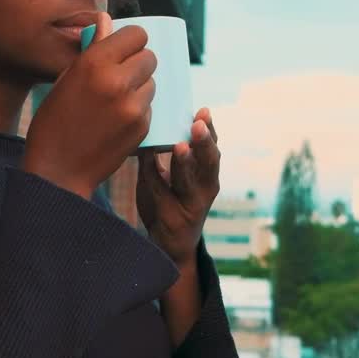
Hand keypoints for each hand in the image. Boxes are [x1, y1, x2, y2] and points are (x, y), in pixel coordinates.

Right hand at [23, 12, 156, 198]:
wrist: (58, 170)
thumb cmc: (54, 121)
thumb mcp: (65, 79)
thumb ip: (92, 49)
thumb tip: (107, 19)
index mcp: (95, 63)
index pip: (136, 34)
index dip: (130, 40)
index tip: (123, 48)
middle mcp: (118, 81)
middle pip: (149, 56)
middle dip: (138, 62)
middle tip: (121, 74)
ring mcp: (133, 106)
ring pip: (152, 82)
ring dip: (139, 86)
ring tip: (115, 100)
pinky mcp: (142, 127)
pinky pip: (148, 106)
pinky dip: (138, 109)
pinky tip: (116, 120)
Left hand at [136, 108, 220, 267]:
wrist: (170, 246)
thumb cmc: (171, 202)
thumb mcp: (175, 177)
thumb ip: (168, 156)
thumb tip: (152, 121)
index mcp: (208, 175)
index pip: (212, 149)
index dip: (210, 131)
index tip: (204, 111)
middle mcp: (205, 189)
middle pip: (210, 163)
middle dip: (205, 143)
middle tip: (198, 124)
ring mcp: (190, 205)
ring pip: (188, 181)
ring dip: (184, 163)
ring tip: (180, 146)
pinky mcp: (172, 216)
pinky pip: (160, 191)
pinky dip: (153, 175)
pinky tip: (146, 160)